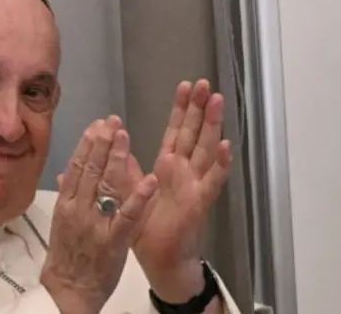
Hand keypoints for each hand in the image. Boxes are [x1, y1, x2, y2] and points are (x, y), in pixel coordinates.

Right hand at [40, 116, 158, 313]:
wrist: (68, 291)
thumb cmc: (66, 257)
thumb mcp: (60, 224)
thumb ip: (66, 196)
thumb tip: (64, 173)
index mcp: (66, 204)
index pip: (77, 166)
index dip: (88, 143)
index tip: (97, 124)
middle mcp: (79, 209)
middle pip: (91, 169)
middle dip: (102, 142)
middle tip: (112, 120)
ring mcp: (96, 223)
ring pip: (106, 185)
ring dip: (116, 158)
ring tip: (124, 136)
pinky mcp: (113, 240)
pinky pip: (127, 215)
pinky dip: (139, 196)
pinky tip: (150, 179)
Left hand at [131, 79, 231, 301]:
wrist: (159, 258)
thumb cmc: (147, 227)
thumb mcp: (130, 191)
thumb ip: (125, 168)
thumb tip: (114, 142)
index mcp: (167, 165)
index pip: (175, 130)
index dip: (180, 109)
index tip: (185, 85)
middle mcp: (184, 170)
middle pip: (193, 133)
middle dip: (199, 108)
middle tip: (205, 82)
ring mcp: (195, 184)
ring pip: (205, 149)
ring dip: (212, 125)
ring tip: (217, 101)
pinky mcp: (200, 202)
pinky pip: (212, 181)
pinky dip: (220, 164)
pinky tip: (226, 146)